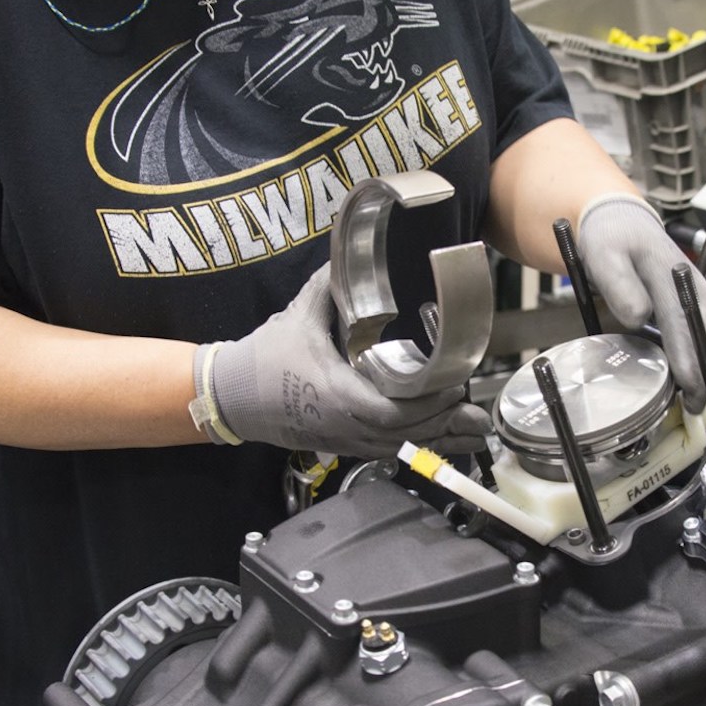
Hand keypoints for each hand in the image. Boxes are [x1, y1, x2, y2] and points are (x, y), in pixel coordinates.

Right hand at [196, 266, 491, 458]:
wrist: (232, 395)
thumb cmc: (264, 356)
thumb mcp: (299, 315)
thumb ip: (330, 286)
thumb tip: (350, 255)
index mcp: (334, 392)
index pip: (390, 411)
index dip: (427, 405)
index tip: (454, 386)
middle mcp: (342, 423)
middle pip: (404, 434)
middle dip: (442, 423)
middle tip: (473, 406)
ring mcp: (343, 438)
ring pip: (398, 447)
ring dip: (436, 439)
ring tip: (472, 428)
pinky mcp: (342, 444)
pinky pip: (386, 451)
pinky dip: (417, 446)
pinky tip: (443, 440)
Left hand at [577, 194, 705, 412]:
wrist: (624, 224)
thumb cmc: (612, 242)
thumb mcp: (602, 257)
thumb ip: (618, 286)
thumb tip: (637, 317)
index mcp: (667, 272)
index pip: (684, 320)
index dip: (689, 357)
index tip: (689, 387)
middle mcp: (693, 281)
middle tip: (693, 402)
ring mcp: (705, 289)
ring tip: (699, 391)